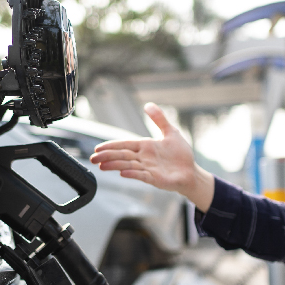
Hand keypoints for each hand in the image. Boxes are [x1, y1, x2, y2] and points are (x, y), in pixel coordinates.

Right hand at [90, 102, 215, 210]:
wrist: (191, 172)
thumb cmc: (181, 154)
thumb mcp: (171, 132)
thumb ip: (159, 119)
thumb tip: (148, 105)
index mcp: (145, 146)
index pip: (124, 145)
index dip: (111, 146)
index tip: (98, 148)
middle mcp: (144, 158)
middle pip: (122, 155)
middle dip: (107, 156)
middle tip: (93, 158)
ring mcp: (148, 169)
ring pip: (128, 165)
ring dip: (114, 165)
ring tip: (101, 165)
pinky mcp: (155, 179)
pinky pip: (141, 175)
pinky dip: (132, 173)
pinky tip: (122, 173)